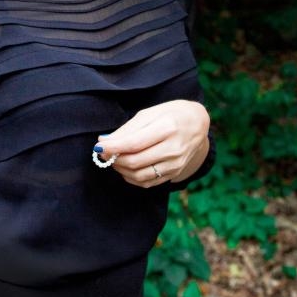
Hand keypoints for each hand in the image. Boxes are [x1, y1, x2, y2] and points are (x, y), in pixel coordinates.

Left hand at [93, 100, 209, 187]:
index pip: (134, 143)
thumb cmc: (170, 114)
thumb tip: (104, 141)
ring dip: (121, 170)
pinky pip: (148, 183)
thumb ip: (127, 129)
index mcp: (167, 127)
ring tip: (114, 159)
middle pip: (135, 161)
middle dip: (114, 159)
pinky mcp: (174, 173)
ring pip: (140, 175)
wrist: (198, 124)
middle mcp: (174, 148)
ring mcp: (175, 163)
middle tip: (104, 153)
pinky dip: (131, 178)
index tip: (98, 147)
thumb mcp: (149, 113)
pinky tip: (126, 168)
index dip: (113, 147)